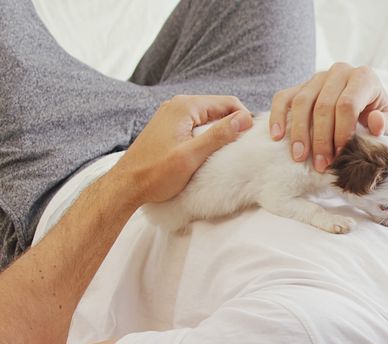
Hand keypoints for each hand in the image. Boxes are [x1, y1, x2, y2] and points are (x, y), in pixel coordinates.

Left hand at [111, 95, 252, 204]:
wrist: (126, 185)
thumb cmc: (156, 173)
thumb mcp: (192, 156)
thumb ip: (219, 135)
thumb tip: (245, 119)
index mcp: (185, 107)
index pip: (228, 102)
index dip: (243, 119)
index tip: (248, 140)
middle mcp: (177, 105)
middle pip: (218, 108)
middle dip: (232, 124)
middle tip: (238, 148)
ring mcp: (171, 114)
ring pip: (208, 117)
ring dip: (220, 131)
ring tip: (224, 152)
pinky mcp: (168, 126)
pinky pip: (196, 124)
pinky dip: (207, 135)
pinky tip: (207, 152)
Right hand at [269, 63, 387, 172]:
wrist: (368, 108)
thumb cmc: (379, 118)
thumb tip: (376, 122)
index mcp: (364, 77)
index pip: (347, 104)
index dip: (342, 132)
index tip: (340, 154)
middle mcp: (340, 71)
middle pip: (323, 105)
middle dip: (321, 138)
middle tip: (320, 164)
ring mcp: (318, 77)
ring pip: (302, 102)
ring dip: (299, 132)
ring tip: (299, 157)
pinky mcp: (300, 85)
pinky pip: (284, 97)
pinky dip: (278, 116)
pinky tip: (277, 136)